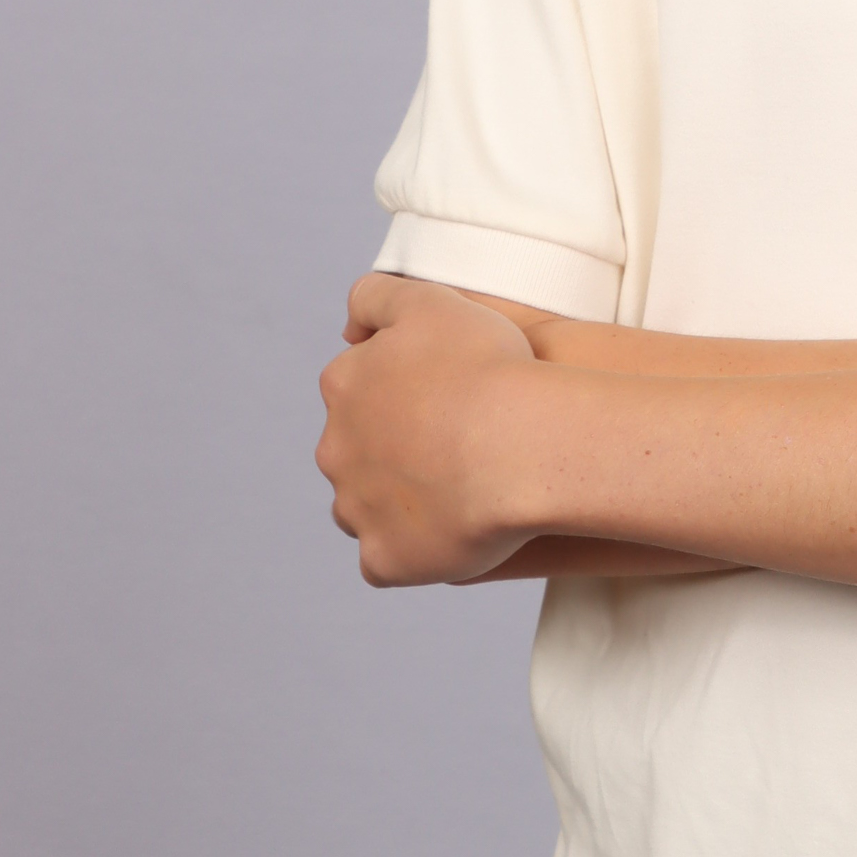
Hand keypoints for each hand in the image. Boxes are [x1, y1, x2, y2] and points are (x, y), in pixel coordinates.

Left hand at [316, 274, 541, 587]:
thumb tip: (347, 329)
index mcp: (345, 385)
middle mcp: (336, 448)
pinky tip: (447, 535)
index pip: (357, 387)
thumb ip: (377, 297)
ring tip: (456, 489)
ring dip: (396, 500)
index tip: (445, 393)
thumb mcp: (430, 301)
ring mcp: (357, 508)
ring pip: (364, 506)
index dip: (401, 389)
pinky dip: (410, 551)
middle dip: (391, 448)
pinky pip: (387, 559)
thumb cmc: (486, 368)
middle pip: (355, 449)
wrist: (519, 445)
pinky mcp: (385, 558)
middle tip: (455, 442)